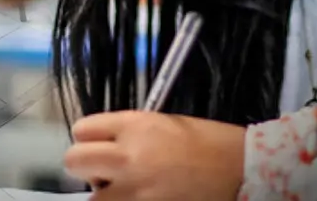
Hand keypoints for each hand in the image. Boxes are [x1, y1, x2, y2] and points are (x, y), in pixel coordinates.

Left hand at [64, 111, 244, 200]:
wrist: (243, 170)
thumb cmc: (211, 144)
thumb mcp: (164, 124)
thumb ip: (129, 133)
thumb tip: (106, 147)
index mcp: (134, 126)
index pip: (82, 130)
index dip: (88, 140)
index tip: (97, 147)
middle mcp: (128, 156)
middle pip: (74, 162)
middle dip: (86, 168)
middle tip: (103, 173)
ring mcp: (135, 190)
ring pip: (94, 199)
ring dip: (106, 196)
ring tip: (128, 191)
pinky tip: (143, 199)